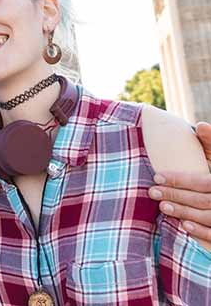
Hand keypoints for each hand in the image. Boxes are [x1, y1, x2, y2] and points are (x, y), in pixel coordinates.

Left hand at [148, 122, 210, 242]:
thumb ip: (210, 143)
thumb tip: (201, 125)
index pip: (203, 181)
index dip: (179, 180)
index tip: (156, 176)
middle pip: (203, 199)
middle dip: (176, 195)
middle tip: (152, 192)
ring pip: (209, 216)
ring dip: (184, 212)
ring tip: (162, 206)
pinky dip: (202, 231)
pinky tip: (185, 225)